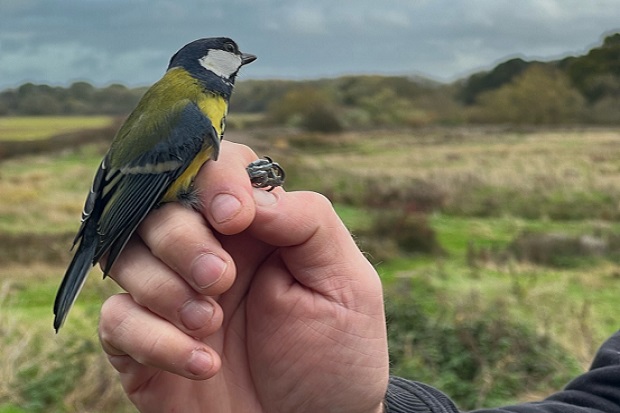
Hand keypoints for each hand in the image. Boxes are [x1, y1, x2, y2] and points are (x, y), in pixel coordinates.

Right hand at [98, 141, 388, 412]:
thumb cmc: (335, 354)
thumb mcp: (346, 283)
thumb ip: (307, 223)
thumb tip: (252, 196)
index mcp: (255, 228)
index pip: (217, 169)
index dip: (216, 179)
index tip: (235, 217)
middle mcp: (207, 251)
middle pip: (160, 208)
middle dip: (184, 240)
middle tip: (222, 279)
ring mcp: (171, 295)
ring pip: (126, 256)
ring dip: (166, 288)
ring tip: (212, 322)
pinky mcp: (145, 344)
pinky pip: (116, 322)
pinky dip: (154, 340)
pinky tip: (204, 363)